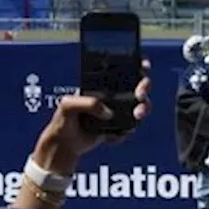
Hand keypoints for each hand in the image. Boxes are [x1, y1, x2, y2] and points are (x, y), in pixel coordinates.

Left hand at [33, 59, 151, 174]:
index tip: (143, 67)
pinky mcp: (120, 126)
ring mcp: (119, 109)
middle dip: (145, 87)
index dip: (138, 64)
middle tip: (139, 95)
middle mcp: (113, 94)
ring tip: (136, 115)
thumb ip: (88, 104)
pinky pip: (131, 126)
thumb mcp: (69, 106)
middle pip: (140, 85)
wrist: (65, 143)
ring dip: (144, 108)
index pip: (124, 68)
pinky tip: (111, 134)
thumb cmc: (64, 119)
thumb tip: (109, 113)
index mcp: (102, 82)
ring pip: (142, 105)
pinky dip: (126, 130)